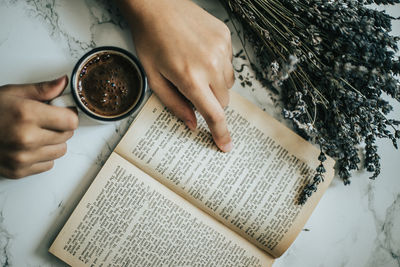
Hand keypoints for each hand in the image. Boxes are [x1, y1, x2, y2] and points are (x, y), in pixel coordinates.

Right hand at [0, 76, 78, 178]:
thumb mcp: (12, 93)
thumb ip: (42, 90)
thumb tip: (63, 83)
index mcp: (27, 115)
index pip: (71, 121)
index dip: (68, 114)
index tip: (62, 111)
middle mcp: (26, 138)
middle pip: (67, 136)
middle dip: (61, 126)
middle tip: (45, 120)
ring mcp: (22, 158)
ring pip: (60, 151)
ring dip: (53, 142)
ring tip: (36, 133)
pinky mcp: (18, 171)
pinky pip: (47, 164)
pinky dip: (42, 156)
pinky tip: (29, 146)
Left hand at [117, 0, 234, 151]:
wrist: (156, 5)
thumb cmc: (149, 40)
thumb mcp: (154, 78)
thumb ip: (174, 104)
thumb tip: (192, 124)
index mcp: (190, 78)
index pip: (214, 114)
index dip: (221, 133)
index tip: (225, 145)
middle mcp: (210, 64)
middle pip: (224, 100)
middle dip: (211, 102)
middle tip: (193, 90)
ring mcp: (221, 48)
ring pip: (228, 82)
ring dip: (216, 84)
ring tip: (195, 68)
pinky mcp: (225, 36)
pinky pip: (229, 62)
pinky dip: (218, 65)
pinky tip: (201, 53)